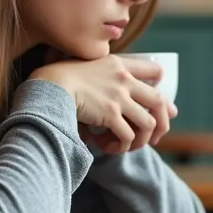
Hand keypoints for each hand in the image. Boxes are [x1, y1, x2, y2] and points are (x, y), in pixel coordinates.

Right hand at [30, 54, 177, 153]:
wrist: (50, 84)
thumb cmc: (60, 78)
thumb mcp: (86, 68)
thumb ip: (101, 79)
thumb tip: (110, 105)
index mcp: (119, 65)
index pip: (154, 69)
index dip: (161, 85)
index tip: (161, 101)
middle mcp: (124, 79)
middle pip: (159, 101)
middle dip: (162, 122)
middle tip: (154, 137)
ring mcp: (119, 97)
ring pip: (148, 124)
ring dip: (139, 140)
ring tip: (126, 146)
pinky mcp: (111, 114)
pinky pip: (127, 137)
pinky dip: (121, 147)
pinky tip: (107, 148)